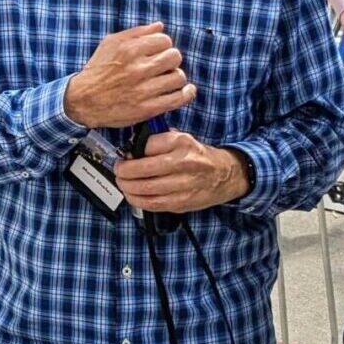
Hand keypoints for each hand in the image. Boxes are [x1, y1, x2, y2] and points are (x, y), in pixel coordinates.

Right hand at [64, 22, 196, 129]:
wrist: (82, 100)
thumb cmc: (97, 71)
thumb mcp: (110, 44)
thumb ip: (136, 32)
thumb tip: (159, 26)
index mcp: (129, 50)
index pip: (164, 40)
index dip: (164, 45)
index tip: (159, 52)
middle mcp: (138, 68)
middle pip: (174, 57)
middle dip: (172, 59)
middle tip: (164, 65)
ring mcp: (144, 90)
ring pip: (178, 77)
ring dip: (176, 77)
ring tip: (168, 79)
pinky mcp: (148, 108)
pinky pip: (178, 99)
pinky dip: (187, 94)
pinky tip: (185, 91)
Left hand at [114, 130, 248, 213]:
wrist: (224, 174)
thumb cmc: (198, 156)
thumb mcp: (181, 139)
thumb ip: (157, 143)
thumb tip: (132, 151)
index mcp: (181, 143)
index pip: (147, 146)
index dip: (130, 153)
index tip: (124, 157)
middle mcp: (184, 163)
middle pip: (143, 170)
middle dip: (124, 172)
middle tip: (119, 171)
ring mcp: (184, 185)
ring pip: (146, 190)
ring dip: (128, 188)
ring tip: (123, 184)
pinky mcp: (183, 202)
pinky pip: (154, 204)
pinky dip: (138, 201)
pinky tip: (133, 196)